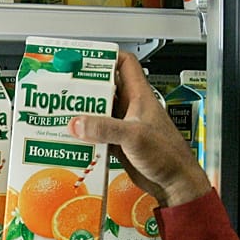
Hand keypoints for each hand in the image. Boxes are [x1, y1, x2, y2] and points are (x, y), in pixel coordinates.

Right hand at [70, 51, 211, 207]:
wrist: (175, 182)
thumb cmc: (168, 155)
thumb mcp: (135, 136)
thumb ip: (106, 128)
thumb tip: (78, 123)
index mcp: (140, 96)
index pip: (125, 64)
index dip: (107, 56)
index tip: (85, 58)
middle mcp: (131, 108)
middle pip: (105, 88)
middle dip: (86, 87)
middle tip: (66, 88)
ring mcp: (124, 126)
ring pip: (99, 112)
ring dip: (84, 113)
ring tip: (64, 112)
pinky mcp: (120, 144)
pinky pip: (98, 134)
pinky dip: (86, 135)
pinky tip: (74, 138)